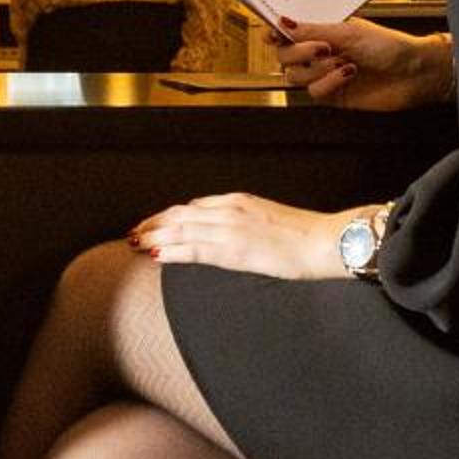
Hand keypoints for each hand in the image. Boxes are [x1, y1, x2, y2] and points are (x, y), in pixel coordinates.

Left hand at [131, 194, 359, 279]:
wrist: (326, 241)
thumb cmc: (305, 235)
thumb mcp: (268, 219)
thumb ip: (243, 222)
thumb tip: (224, 234)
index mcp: (238, 201)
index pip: (192, 207)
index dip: (168, 216)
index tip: (152, 223)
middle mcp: (230, 210)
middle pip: (180, 215)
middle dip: (153, 224)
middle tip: (132, 233)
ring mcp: (231, 228)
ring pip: (182, 230)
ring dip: (155, 237)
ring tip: (134, 244)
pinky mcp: (235, 249)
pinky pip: (196, 250)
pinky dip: (173, 252)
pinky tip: (156, 256)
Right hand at [277, 19, 455, 110]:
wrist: (414, 73)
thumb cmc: (389, 46)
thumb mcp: (348, 31)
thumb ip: (312, 29)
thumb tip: (282, 21)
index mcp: (322, 31)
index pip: (288, 33)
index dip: (275, 33)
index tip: (272, 33)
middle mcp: (319, 53)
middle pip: (284, 56)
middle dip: (300, 52)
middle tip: (323, 47)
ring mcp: (324, 74)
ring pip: (295, 77)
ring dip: (318, 69)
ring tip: (344, 62)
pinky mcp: (332, 95)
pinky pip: (314, 92)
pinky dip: (329, 82)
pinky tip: (349, 74)